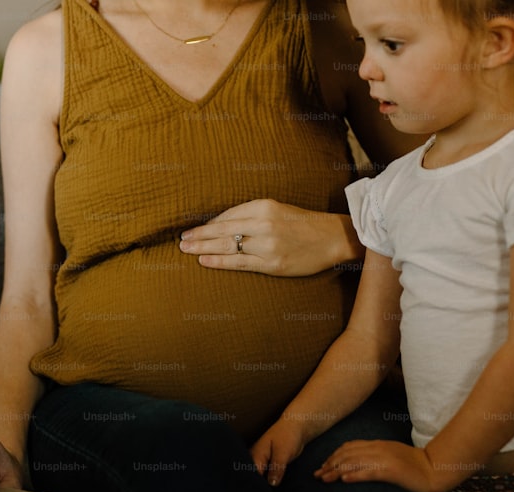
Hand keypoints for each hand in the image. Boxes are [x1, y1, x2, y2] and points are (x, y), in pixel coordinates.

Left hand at [178, 199, 360, 276]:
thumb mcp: (278, 209)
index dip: (208, 224)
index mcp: (264, 206)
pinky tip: (204, 261)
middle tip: (181, 240)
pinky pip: (239, 263)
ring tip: (186, 250)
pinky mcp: (271, 263)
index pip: (228, 215)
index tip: (193, 229)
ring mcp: (267, 245)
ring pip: (227, 246)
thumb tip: (222, 224)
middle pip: (222, 230)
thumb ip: (252, 215)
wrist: (332, 238)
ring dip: (203, 248)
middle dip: (199, 235)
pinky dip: (219, 261)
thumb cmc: (303, 224)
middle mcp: (264, 223)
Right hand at [251, 419, 306, 485]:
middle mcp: (254, 458)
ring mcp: (260, 460)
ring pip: (257, 475)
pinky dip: (266, 479)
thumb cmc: (288, 436)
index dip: (255, 486)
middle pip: (251, 476)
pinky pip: (263, 473)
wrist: (295, 427)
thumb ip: (277, 469)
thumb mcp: (283, 453)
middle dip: (256, 486)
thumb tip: (272, 484)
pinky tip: (270, 488)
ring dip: (261, 484)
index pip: (252, 475)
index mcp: (256, 455)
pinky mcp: (266, 462)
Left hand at [315, 439, 444, 491]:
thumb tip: (357, 465)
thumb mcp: (392, 455)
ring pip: (354, 463)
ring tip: (324, 479)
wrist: (435, 469)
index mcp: (378, 444)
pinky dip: (354, 476)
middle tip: (317, 475)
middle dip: (330, 464)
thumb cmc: (415, 465)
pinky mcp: (391, 471)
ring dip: (336, 471)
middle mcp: (378, 449)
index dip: (333, 456)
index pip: (349, 447)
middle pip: (347, 454)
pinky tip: (344, 480)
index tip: (323, 466)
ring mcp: (384, 459)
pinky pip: (369, 472)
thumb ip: (376, 456)